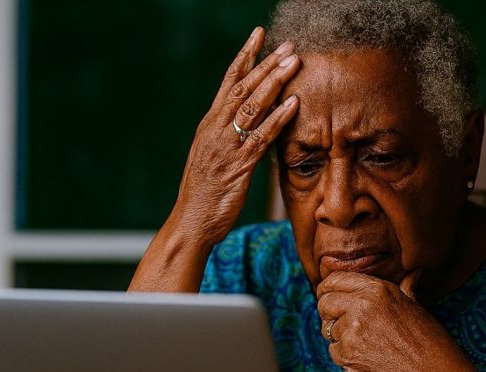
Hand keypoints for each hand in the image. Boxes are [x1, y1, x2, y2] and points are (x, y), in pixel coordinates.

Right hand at [174, 27, 300, 242]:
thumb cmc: (205, 193)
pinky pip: (261, 137)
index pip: (228, 82)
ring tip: (294, 63)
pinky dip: (278, 119)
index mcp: (210, 125)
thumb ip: (229, 136)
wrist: (191, 222)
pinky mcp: (238, 166)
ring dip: (274, 82)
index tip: (259, 35)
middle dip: (265, 63)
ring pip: (251, 106)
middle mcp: (216, 130)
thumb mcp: (214, 157)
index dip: (245, 56)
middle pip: (242, 88)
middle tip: (287, 44)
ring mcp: (226, 146)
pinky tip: (294, 104)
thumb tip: (251, 121)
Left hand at [316, 270, 460, 371]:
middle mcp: (361, 306)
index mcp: (377, 289)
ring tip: (368, 344)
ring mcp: (352, 331)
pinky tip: (367, 358)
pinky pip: (333, 351)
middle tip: (343, 323)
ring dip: (340, 337)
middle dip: (329, 313)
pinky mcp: (347, 355)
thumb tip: (414, 273)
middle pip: (324, 303)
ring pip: (328, 330)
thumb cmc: (429, 342)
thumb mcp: (416, 307)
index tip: (329, 297)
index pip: (334, 280)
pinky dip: (345, 356)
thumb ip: (405, 288)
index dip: (328, 289)